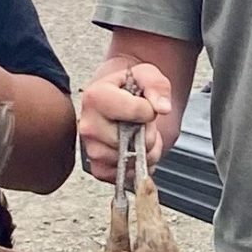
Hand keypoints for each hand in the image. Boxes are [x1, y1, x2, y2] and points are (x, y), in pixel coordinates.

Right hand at [79, 62, 174, 181]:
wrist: (120, 100)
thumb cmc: (131, 87)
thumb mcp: (147, 75)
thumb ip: (157, 85)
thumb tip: (162, 107)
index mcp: (95, 97)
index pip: (136, 111)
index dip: (150, 110)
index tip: (145, 104)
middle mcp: (88, 126)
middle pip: (132, 141)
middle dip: (147, 133)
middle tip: (141, 123)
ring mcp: (92, 150)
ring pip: (131, 161)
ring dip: (144, 152)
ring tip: (138, 135)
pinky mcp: (99, 169)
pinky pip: (126, 176)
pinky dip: (137, 167)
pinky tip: (134, 150)